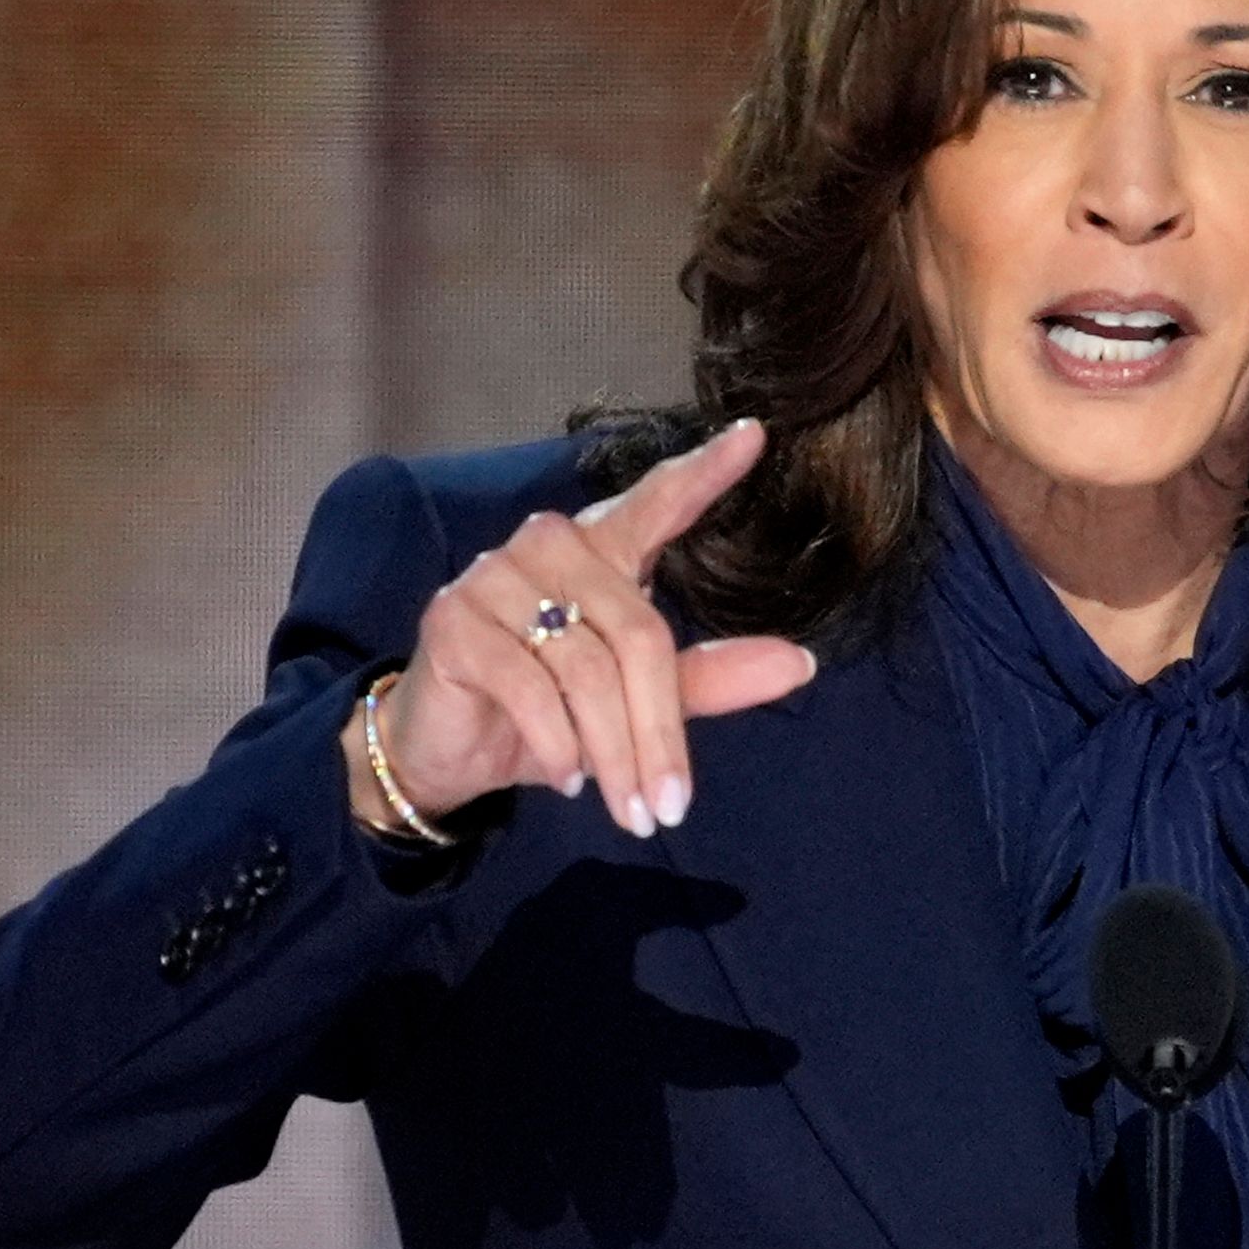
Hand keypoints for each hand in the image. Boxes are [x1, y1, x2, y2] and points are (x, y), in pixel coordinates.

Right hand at [348, 417, 819, 840]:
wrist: (448, 750)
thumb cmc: (549, 715)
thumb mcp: (636, 702)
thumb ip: (711, 678)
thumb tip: (800, 663)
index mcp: (601, 550)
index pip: (657, 503)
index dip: (704, 473)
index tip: (754, 436)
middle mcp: (550, 547)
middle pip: (638, 633)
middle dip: (659, 732)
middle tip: (670, 807)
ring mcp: (495, 578)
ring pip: (587, 668)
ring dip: (615, 752)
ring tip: (630, 811)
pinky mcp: (454, 622)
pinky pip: (530, 686)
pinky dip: (558, 743)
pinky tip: (569, 779)